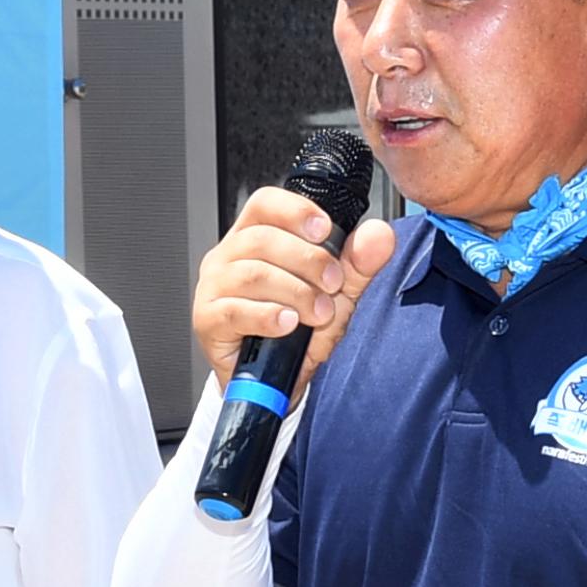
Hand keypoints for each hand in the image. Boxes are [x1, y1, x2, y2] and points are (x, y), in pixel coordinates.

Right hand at [193, 184, 399, 392]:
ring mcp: (213, 288)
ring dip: (295, 292)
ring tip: (318, 313)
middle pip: (261, 239)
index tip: (324, 231)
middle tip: (333, 286)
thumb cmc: (297, 331)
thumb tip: (379, 235)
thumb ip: (358, 264)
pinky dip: (268, 317)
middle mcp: (228, 257)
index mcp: (254, 238)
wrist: (277, 382)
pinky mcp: (207, 320)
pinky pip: (235, 310)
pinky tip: (288, 324)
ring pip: (252, 274)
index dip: (295, 211)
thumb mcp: (336, 294)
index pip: (265, 204)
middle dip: (308, 261)